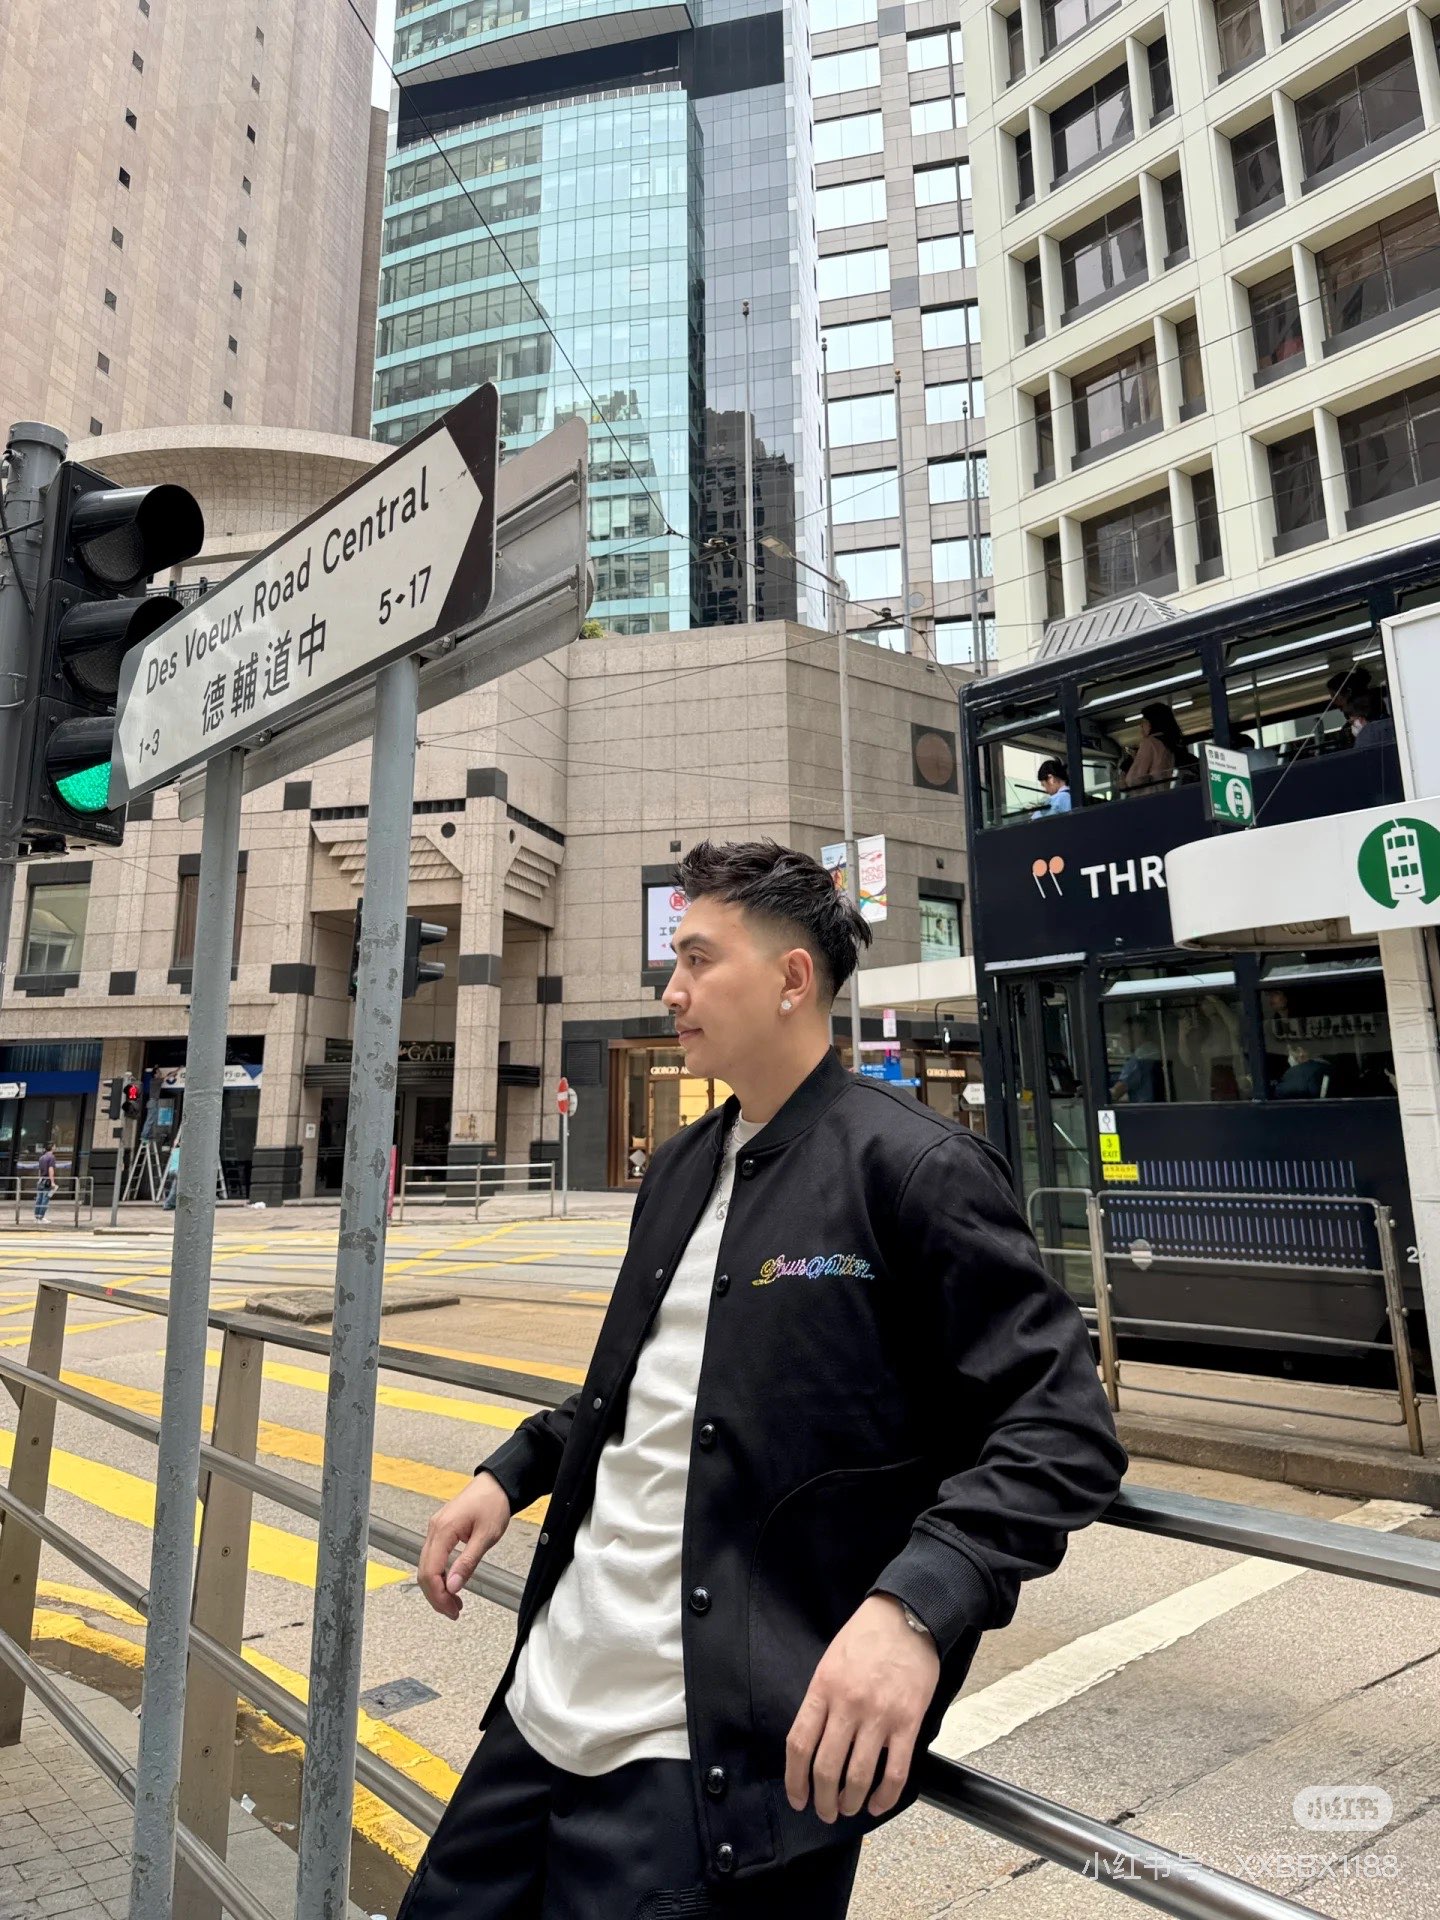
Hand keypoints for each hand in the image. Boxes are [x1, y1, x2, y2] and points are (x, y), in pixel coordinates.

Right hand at [417, 1470, 511, 1619]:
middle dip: (436, 1596)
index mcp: (443, 1530)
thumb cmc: (493, 1503)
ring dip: (438, 1588)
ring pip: (427, 1567)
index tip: (451, 1609)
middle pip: (424, 1572)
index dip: (438, 1595)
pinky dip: (440, 1576)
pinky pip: (434, 1559)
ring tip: (454, 1604)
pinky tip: (451, 1586)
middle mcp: (434, 1530)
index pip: (430, 1571)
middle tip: (453, 1612)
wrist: (496, 1484)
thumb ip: (468, 1562)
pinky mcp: (441, 1531)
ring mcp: (436, 1530)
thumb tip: (453, 1587)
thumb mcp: (485, 1536)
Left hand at [784, 1595, 939, 1824]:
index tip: (797, 1798)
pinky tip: (878, 1804)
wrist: (907, 1615)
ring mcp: (879, 1715)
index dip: (795, 1779)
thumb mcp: (830, 1662)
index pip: (800, 1744)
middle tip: (825, 1812)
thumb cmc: (866, 1636)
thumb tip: (814, 1742)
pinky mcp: (908, 1721)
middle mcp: (848, 1705)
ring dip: (851, 1802)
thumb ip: (821, 1700)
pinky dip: (885, 1796)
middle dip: (822, 1799)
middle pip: (826, 1767)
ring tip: (848, 1809)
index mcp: (823, 1688)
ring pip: (859, 1775)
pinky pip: (895, 1771)